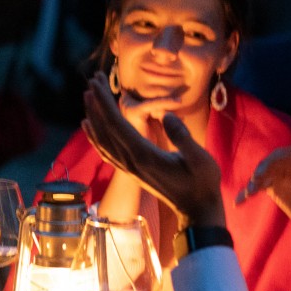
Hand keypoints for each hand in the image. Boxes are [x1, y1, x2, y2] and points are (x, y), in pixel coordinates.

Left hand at [82, 73, 225, 228]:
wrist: (196, 211)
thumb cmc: (202, 184)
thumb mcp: (200, 159)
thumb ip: (183, 137)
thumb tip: (167, 115)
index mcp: (144, 155)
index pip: (116, 125)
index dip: (105, 103)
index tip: (97, 83)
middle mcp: (130, 161)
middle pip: (105, 129)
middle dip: (97, 103)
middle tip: (93, 79)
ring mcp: (128, 168)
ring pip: (102, 140)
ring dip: (94, 116)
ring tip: (88, 95)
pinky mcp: (131, 171)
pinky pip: (106, 151)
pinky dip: (94, 136)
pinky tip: (88, 125)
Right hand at [240, 146, 290, 247]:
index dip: (284, 157)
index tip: (273, 168)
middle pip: (279, 158)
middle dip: (266, 166)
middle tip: (256, 180)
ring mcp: (286, 174)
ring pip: (266, 171)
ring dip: (255, 180)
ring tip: (248, 194)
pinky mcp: (277, 186)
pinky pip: (260, 185)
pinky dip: (250, 192)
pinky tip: (239, 202)